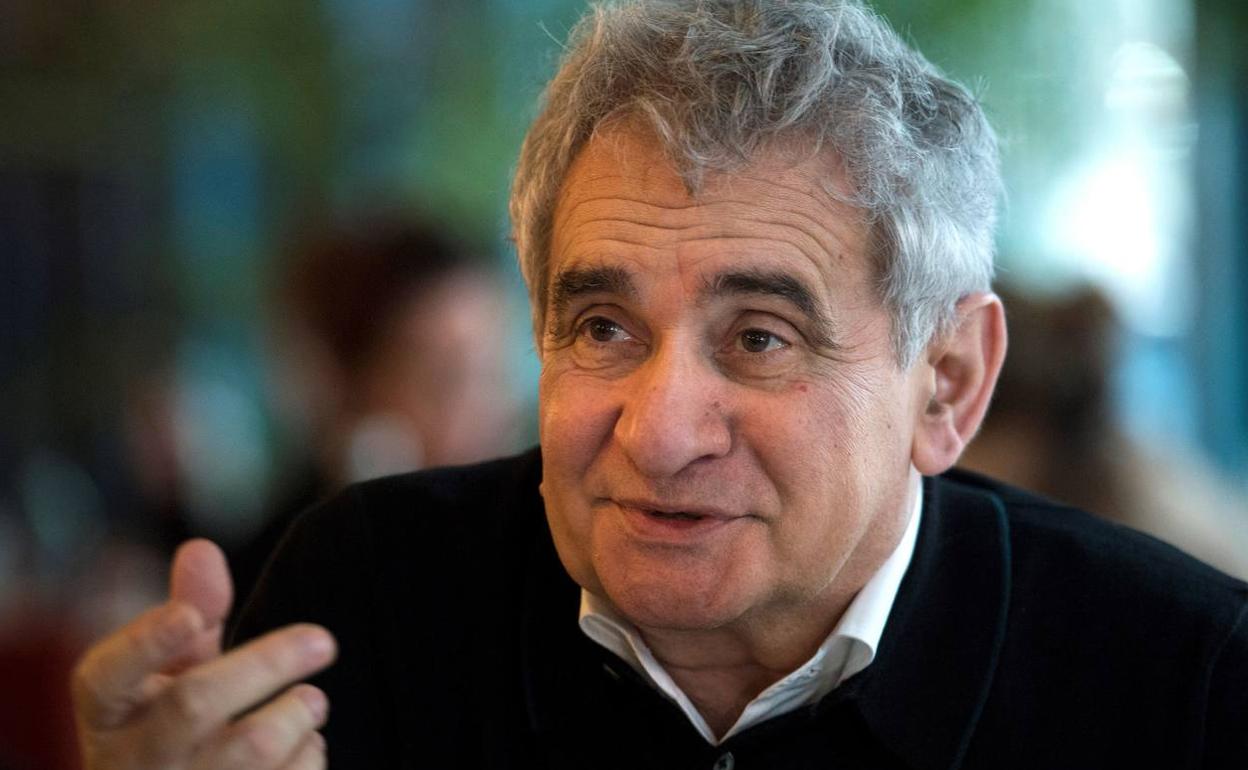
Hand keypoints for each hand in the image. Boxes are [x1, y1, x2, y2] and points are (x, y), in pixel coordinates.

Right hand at [72, 539, 337, 768]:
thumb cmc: (171, 729)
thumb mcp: (167, 675)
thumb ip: (188, 612)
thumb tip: (202, 548)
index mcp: (109, 713)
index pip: (105, 676)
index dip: (144, 643)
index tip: (186, 616)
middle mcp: (132, 760)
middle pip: (195, 703)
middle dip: (268, 662)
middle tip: (323, 640)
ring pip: (252, 748)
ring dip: (298, 713)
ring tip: (311, 701)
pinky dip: (308, 757)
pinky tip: (303, 748)